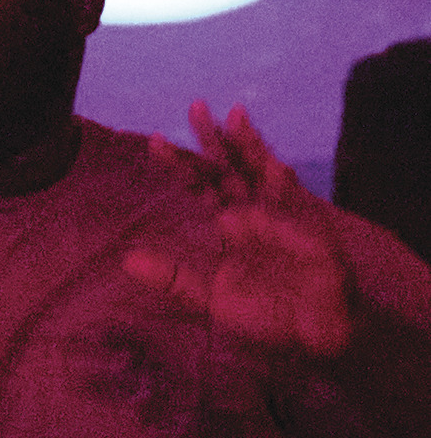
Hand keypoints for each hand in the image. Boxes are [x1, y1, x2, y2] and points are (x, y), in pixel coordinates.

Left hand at [126, 102, 353, 364]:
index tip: (154, 141)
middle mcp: (253, 212)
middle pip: (229, 168)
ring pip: (262, 170)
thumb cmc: (263, 313)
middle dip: (212, 139)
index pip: (200, 187)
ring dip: (249, 144)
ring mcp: (281, 214)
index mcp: (227, 226)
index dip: (180, 165)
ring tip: (232, 114)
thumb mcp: (209, 298)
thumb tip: (127, 259)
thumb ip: (172, 277)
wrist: (309, 331)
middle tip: (194, 106)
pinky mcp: (308, 228)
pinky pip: (291, 206)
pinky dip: (277, 193)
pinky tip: (265, 177)